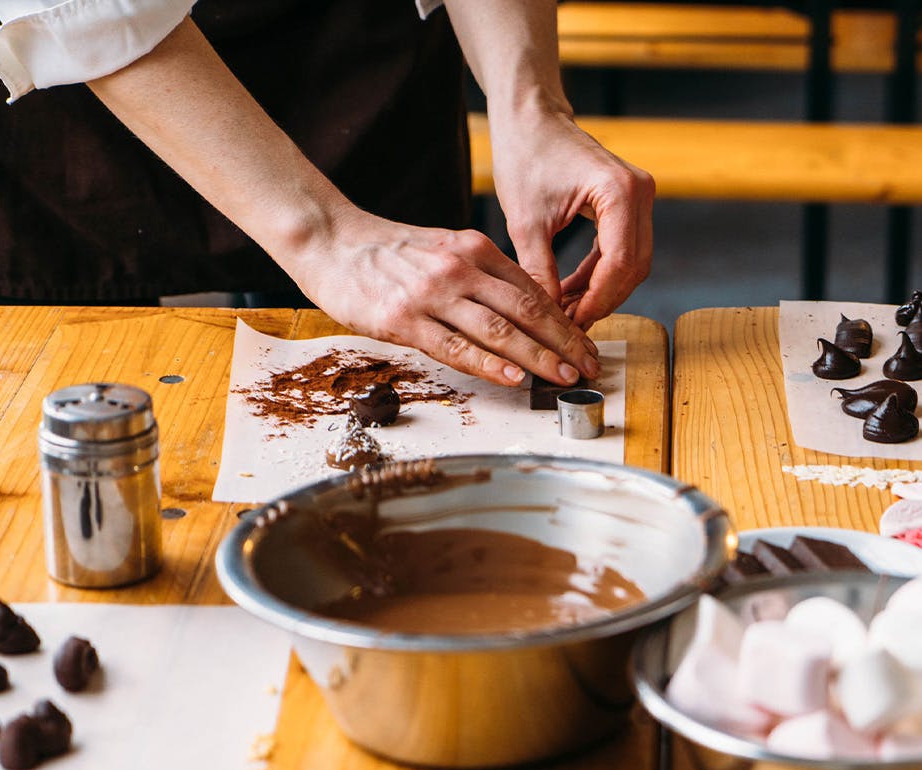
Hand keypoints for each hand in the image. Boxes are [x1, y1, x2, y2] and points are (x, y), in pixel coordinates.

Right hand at [284, 210, 599, 386]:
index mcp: (474, 249)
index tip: (586, 346)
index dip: (565, 322)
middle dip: (564, 341)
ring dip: (537, 356)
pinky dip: (488, 363)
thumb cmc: (386, 252)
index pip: (532, 290)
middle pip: (526, 308)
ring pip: (498, 328)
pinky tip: (512, 377)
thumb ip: (482, 275)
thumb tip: (523, 310)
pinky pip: (454, 345)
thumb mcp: (443, 249)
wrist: (330, 240)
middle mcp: (459, 268)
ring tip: (564, 377)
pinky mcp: (403, 318)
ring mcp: (431, 293)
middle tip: (590, 366)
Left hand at [490, 108, 654, 328]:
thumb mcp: (525, 222)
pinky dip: (598, 274)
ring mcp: (638, 196)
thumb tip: (547, 319)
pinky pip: (620, 249)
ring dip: (601, 291)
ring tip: (566, 313)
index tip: (573, 325)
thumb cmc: (524, 157)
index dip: (598, 301)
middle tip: (570, 327)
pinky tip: (570, 292)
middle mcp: (640, 191)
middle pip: (634, 267)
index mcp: (619, 192)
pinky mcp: (628, 202)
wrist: (530, 119)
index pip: (621, 263)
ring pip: (631, 262)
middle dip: (603, 301)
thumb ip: (539, 271)